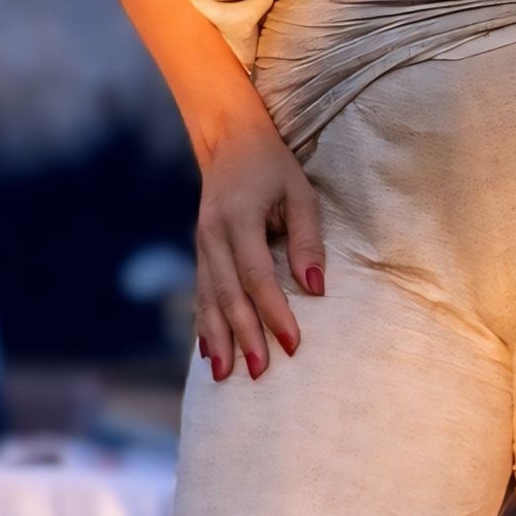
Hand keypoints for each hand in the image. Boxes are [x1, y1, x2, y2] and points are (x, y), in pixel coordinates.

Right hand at [193, 97, 325, 381]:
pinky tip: (209, 352)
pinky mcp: (200, 252)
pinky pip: (201, 294)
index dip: (275, 311)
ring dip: (218, 339)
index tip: (293, 344)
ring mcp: (201, 244)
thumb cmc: (273, 167)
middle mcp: (213, 234)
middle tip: (259, 373)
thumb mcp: (300, 193)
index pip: (257, 275)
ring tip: (226, 375)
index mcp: (239, 217)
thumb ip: (307, 240)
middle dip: (244, 336)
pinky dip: (204, 324)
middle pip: (229, 294)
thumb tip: (315, 288)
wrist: (228, 141)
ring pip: (208, 299)